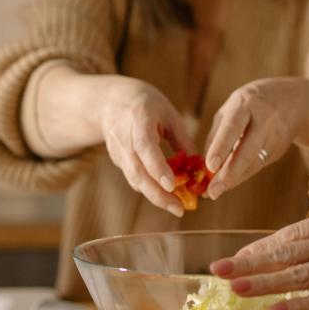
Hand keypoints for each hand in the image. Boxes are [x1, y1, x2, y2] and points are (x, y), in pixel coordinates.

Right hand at [97, 76, 195, 216]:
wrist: (110, 101)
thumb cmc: (146, 104)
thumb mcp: (169, 113)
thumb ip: (182, 138)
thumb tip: (198, 165)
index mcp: (139, 118)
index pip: (145, 147)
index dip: (157, 168)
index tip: (173, 185)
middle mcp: (123, 137)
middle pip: (137, 170)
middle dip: (158, 193)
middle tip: (179, 208)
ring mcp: (117, 150)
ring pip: (134, 178)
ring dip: (154, 196)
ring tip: (177, 207)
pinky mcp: (116, 160)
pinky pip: (134, 177)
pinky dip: (149, 188)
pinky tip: (166, 195)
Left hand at [203, 78, 304, 199]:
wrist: (294, 101)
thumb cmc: (251, 104)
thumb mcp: (233, 107)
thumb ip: (217, 133)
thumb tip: (203, 165)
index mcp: (247, 103)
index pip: (233, 126)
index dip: (221, 146)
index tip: (210, 166)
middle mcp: (264, 119)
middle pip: (248, 149)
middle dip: (230, 172)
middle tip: (212, 191)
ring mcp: (274, 136)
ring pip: (253, 162)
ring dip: (233, 179)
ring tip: (213, 192)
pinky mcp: (279, 151)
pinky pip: (256, 166)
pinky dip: (240, 175)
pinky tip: (226, 183)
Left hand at [210, 199, 308, 309]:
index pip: (290, 234)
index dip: (262, 246)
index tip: (238, 255)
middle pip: (285, 252)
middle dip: (249, 262)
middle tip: (219, 271)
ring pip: (296, 274)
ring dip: (263, 283)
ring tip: (236, 288)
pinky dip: (298, 304)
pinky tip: (275, 309)